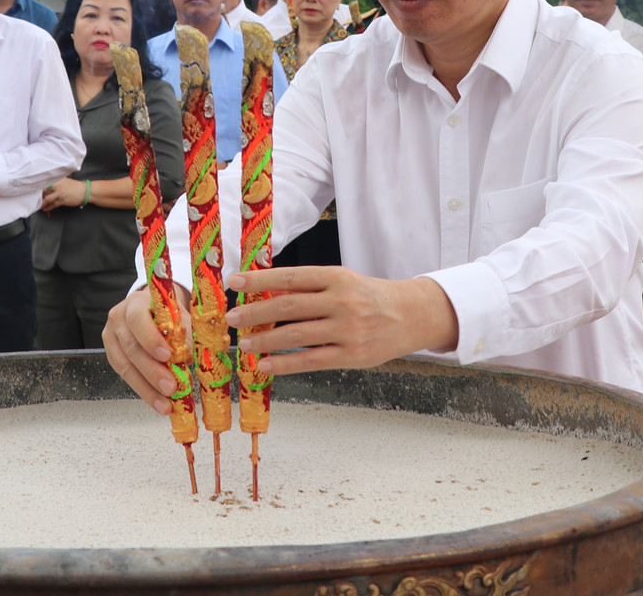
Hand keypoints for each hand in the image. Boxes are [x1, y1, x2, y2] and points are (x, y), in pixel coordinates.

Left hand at [40, 177, 85, 212]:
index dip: (38, 190)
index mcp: (57, 180)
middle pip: (44, 192)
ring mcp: (60, 193)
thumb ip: (55, 184)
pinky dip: (48, 208)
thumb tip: (46, 189)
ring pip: (47, 200)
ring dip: (42, 204)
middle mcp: (57, 185)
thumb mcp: (64, 181)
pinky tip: (46, 209)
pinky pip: (53, 205)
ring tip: (41, 207)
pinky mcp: (62, 200)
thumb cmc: (75, 186)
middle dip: (39, 197)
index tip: (35, 193)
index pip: (44, 184)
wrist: (85, 191)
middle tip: (36, 201)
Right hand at [102, 288, 190, 414]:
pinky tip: (156, 401)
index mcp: (135, 304)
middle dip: (152, 371)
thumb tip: (188, 357)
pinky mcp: (112, 355)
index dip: (150, 338)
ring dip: (147, 388)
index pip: (137, 319)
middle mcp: (118, 319)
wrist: (149, 310)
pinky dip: (143, 390)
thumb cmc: (165, 313)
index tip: (167, 356)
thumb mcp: (178, 315)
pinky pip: (125, 376)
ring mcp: (111, 338)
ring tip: (164, 403)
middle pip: (131, 347)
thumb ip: (183, 333)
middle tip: (170, 388)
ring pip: (125, 366)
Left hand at [225, 267, 457, 374]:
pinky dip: (284, 363)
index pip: (291, 277)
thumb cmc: (368, 296)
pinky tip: (265, 365)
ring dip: (264, 340)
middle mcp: (341, 301)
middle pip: (289, 306)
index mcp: (336, 277)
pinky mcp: (352, 355)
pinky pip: (311, 360)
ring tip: (243, 344)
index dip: (259, 279)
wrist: (410, 315)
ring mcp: (347, 330)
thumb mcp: (342, 280)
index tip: (234, 282)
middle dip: (255, 312)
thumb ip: (309, 288)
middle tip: (232, 318)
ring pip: (296, 334)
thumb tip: (265, 294)